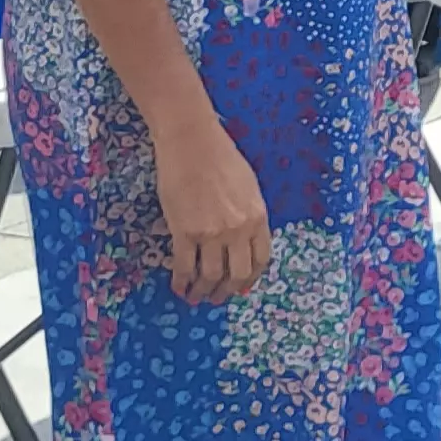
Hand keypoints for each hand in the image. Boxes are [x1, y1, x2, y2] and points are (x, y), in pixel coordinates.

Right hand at [148, 113, 271, 303]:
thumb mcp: (249, 188)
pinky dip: (182, 281)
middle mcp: (238, 230)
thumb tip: (244, 240)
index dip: (251, 278)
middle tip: (218, 297)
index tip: (243, 286)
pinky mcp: (184, 232)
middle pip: (238, 274)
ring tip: (196, 296)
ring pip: (211, 275)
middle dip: (227, 291)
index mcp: (258, 218)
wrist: (192, 143)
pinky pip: (184, 266)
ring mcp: (211, 233)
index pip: (261, 260)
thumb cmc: (221, 158)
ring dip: (203, 291)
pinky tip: (179, 286)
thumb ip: (249, 215)